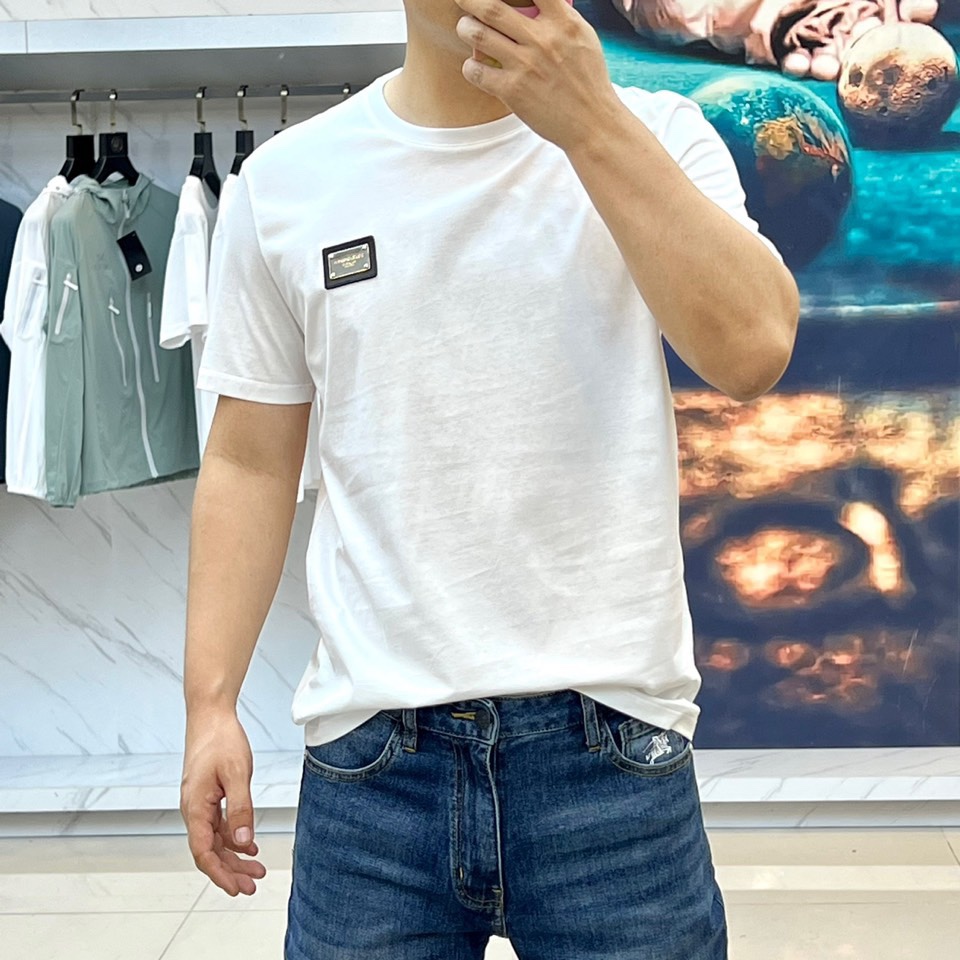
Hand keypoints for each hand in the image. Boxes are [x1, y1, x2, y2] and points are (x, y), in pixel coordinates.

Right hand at [180, 707, 266, 896]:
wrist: (210, 715)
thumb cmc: (221, 739)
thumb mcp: (236, 773)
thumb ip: (241, 808)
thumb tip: (244, 840)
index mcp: (195, 807)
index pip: (204, 852)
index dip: (220, 873)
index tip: (236, 889)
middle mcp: (194, 809)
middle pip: (210, 850)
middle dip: (230, 870)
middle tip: (252, 885)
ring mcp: (200, 802)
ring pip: (216, 839)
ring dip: (234, 855)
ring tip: (257, 869)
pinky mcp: (208, 795)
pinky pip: (219, 824)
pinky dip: (234, 836)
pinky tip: (250, 844)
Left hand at [453, 0, 617, 152]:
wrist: (592, 124)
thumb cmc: (587, 81)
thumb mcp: (583, 38)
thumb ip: (560, 18)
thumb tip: (536, 3)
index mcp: (562, 22)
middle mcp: (542, 40)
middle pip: (493, 8)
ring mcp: (525, 66)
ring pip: (478, 35)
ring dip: (465, 27)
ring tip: (465, 27)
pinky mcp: (512, 91)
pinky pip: (476, 72)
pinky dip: (469, 66)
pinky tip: (473, 66)